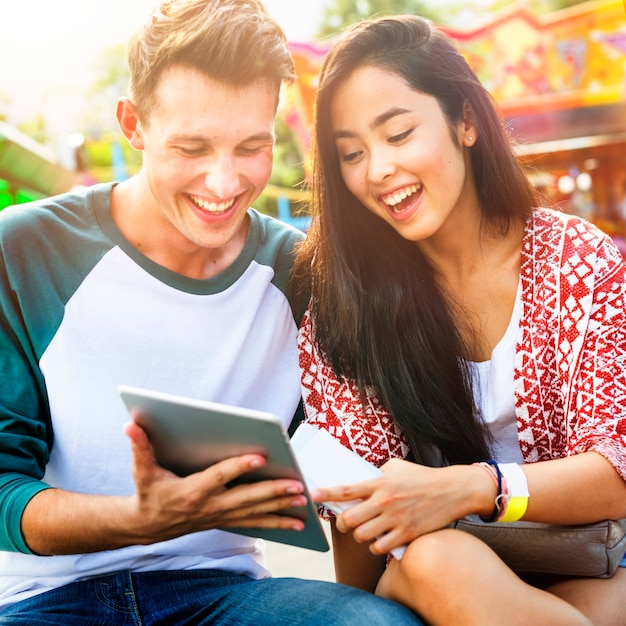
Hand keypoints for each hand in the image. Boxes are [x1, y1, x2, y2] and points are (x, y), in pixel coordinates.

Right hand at [124, 420, 307, 543]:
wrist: (147, 526)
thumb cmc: (147, 494)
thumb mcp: (141, 471)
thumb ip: (139, 448)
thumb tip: (130, 424)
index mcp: (193, 490)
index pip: (220, 476)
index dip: (239, 467)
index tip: (260, 457)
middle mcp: (210, 505)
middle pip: (246, 498)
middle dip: (273, 492)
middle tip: (297, 486)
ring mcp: (220, 516)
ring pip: (255, 513)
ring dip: (280, 509)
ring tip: (304, 504)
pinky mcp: (226, 520)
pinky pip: (254, 523)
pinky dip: (276, 522)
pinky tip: (296, 523)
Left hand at [312, 460, 483, 554]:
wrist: (453, 490)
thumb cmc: (421, 477)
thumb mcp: (396, 467)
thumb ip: (376, 476)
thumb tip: (357, 485)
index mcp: (380, 483)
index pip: (346, 489)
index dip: (326, 494)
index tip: (312, 495)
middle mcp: (385, 501)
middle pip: (350, 520)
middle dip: (343, 524)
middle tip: (347, 522)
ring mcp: (396, 520)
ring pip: (363, 536)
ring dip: (360, 535)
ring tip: (366, 530)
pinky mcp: (407, 534)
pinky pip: (380, 548)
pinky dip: (376, 546)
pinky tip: (381, 540)